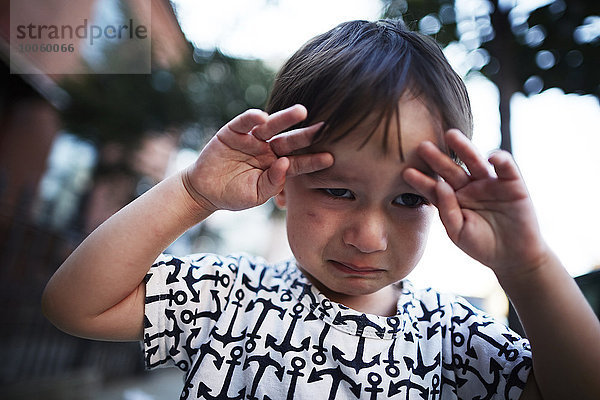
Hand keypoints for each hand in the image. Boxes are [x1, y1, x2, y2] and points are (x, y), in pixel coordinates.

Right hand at [184, 105, 333, 212]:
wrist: (205, 191)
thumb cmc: (234, 194)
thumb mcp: (255, 195)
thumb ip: (272, 182)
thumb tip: (285, 163)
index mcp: (277, 165)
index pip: (298, 162)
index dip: (312, 160)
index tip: (330, 158)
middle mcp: (267, 149)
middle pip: (289, 140)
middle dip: (306, 134)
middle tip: (325, 126)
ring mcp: (251, 139)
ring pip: (271, 127)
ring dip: (285, 118)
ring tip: (302, 111)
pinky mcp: (232, 132)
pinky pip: (244, 123)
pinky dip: (251, 118)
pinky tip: (261, 116)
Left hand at [403, 129, 550, 278]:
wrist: (513, 256)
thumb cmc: (481, 245)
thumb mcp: (458, 232)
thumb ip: (447, 210)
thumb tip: (441, 185)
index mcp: (452, 199)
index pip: (434, 187)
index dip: (421, 180)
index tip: (406, 172)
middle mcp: (468, 187)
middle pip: (451, 169)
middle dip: (437, 158)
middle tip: (422, 146)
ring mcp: (489, 183)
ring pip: (475, 162)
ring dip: (464, 148)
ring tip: (451, 135)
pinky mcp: (512, 184)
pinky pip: (506, 167)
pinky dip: (500, 159)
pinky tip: (491, 157)